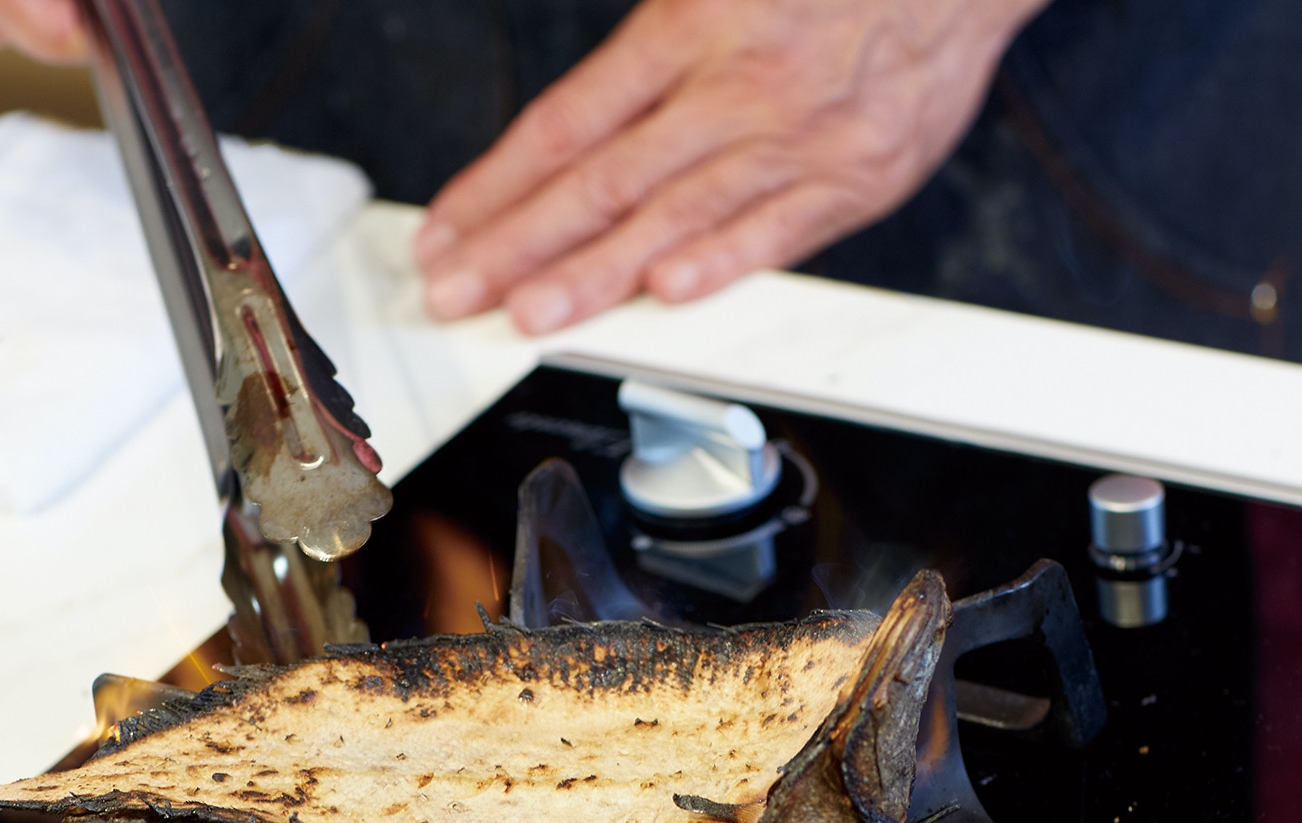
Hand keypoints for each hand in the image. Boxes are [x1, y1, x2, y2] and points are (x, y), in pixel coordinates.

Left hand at [413, 0, 1046, 333]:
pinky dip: (719, 263)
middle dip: (517, 246)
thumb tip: (570, 133)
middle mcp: (735, 85)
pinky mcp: (852, 179)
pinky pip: (775, 231)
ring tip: (530, 314)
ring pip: (673, 216)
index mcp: (689, 24)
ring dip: (593, 275)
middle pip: (601, 180)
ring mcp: (794, 139)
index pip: (567, 123)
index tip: (449, 229)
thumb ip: (650, 53)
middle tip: (458, 291)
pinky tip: (664, 294)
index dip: (498, 184)